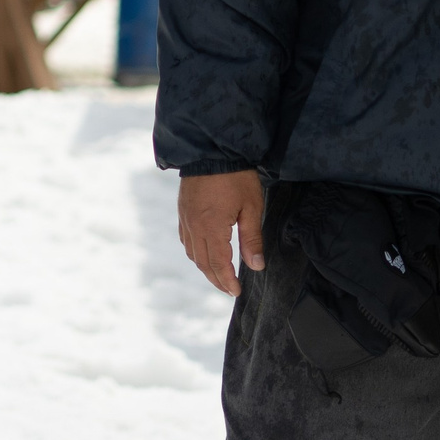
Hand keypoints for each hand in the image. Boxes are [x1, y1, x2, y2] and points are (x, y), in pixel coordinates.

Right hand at [178, 170, 265, 295]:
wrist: (212, 147)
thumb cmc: (236, 176)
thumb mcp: (251, 207)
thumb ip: (252, 239)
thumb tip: (256, 266)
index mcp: (211, 228)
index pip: (218, 264)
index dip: (227, 281)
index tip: (236, 292)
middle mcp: (193, 226)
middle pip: (202, 263)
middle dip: (216, 279)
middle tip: (230, 289)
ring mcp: (185, 218)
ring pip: (192, 252)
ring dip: (205, 267)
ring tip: (219, 275)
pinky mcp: (182, 210)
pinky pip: (185, 239)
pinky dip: (195, 252)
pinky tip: (204, 253)